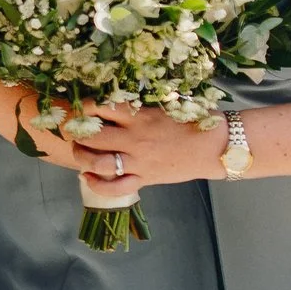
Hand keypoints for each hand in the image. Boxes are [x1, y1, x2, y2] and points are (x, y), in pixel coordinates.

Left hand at [60, 103, 230, 194]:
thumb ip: (141, 106)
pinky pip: (115, 187)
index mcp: (140, 116)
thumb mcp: (167, 105)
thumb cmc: (195, 121)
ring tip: (78, 150)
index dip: (84, 106)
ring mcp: (139, 162)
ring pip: (98, 162)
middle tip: (74, 129)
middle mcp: (135, 139)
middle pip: (93, 136)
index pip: (101, 107)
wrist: (217, 147)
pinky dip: (96, 184)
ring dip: (81, 156)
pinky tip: (87, 177)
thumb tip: (117, 102)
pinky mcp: (145, 179)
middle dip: (77, 132)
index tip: (80, 107)